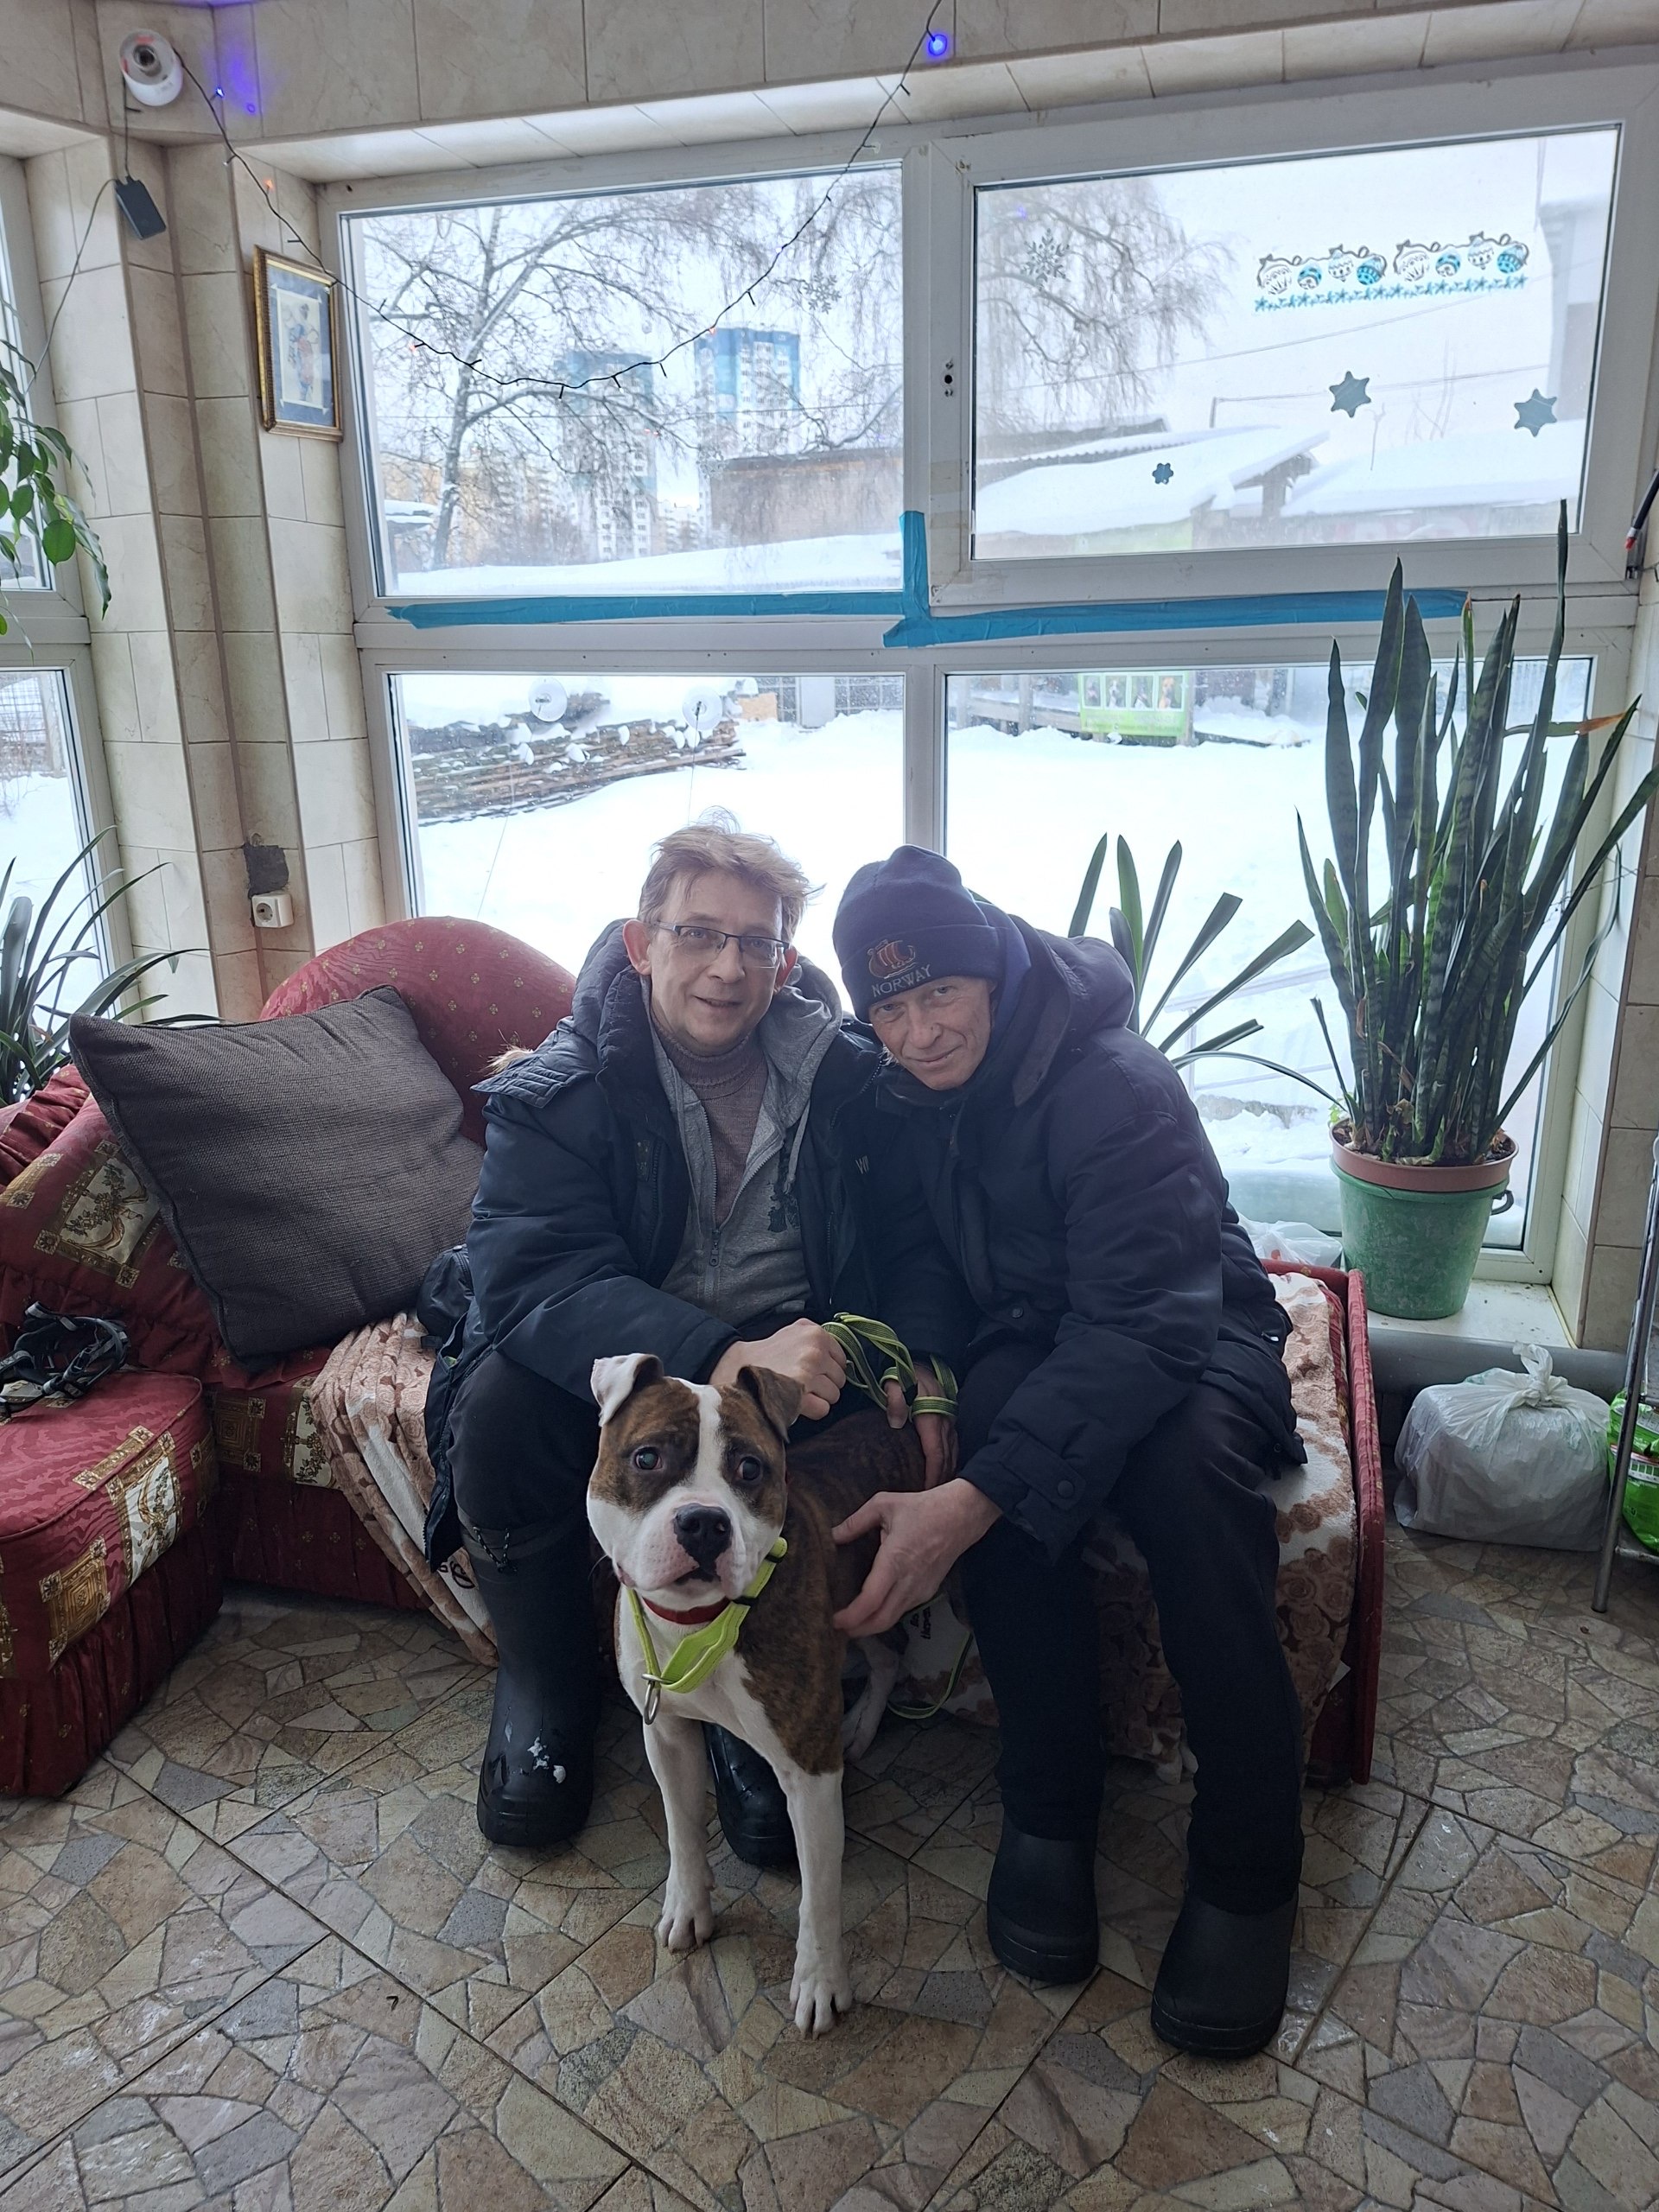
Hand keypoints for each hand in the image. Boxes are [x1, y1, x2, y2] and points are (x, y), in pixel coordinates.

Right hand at [710, 1318, 845, 1419]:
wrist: (737, 1367)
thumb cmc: (767, 1354)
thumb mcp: (793, 1331)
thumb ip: (817, 1338)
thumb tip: (842, 1358)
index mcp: (816, 1334)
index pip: (842, 1360)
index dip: (829, 1370)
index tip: (814, 1372)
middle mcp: (815, 1352)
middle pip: (839, 1380)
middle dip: (825, 1385)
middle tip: (804, 1384)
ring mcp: (808, 1373)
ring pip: (833, 1396)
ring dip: (818, 1398)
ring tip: (798, 1392)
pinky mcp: (800, 1394)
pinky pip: (823, 1409)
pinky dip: (812, 1411)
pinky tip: (796, 1402)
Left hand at [831, 1479, 999, 1637]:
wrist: (962, 1516)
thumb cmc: (923, 1508)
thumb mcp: (884, 1504)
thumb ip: (855, 1521)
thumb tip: (832, 1535)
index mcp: (895, 1560)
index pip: (871, 1600)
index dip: (852, 1616)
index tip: (834, 1620)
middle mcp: (909, 1581)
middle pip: (881, 1620)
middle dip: (857, 1630)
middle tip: (836, 1629)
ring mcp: (920, 1589)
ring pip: (892, 1619)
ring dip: (870, 1626)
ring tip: (850, 1624)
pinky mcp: (927, 1591)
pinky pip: (902, 1610)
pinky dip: (884, 1616)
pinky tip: (872, 1610)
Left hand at [882, 1365, 957, 1488]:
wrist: (921, 1360)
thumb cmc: (904, 1374)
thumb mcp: (894, 1383)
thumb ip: (894, 1401)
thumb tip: (896, 1422)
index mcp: (931, 1418)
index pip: (936, 1453)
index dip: (933, 1474)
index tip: (926, 1490)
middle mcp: (944, 1423)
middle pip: (947, 1458)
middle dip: (941, 1481)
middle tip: (931, 1502)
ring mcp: (949, 1423)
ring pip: (952, 1454)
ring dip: (947, 1474)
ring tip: (937, 1494)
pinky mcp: (949, 1422)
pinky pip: (953, 1447)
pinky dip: (950, 1463)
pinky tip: (945, 1475)